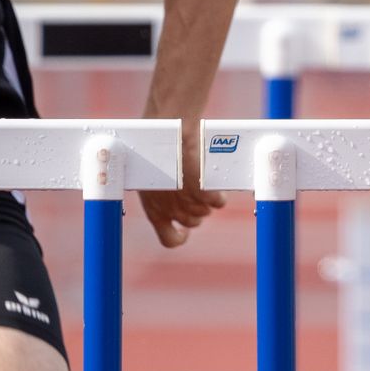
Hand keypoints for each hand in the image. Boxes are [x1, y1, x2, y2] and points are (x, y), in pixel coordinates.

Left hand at [140, 117, 226, 247]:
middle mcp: (170, 210)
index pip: (170, 240)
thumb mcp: (150, 176)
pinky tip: (216, 187)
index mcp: (153, 209)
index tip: (185, 230)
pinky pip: (218, 203)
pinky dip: (219, 197)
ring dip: (207, 202)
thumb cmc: (157, 148)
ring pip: (205, 212)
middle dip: (195, 211)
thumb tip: (170, 196)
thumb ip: (160, 192)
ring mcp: (187, 201)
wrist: (170, 130)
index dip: (180, 236)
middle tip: (196, 195)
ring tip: (205, 186)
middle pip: (192, 222)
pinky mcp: (203, 192)